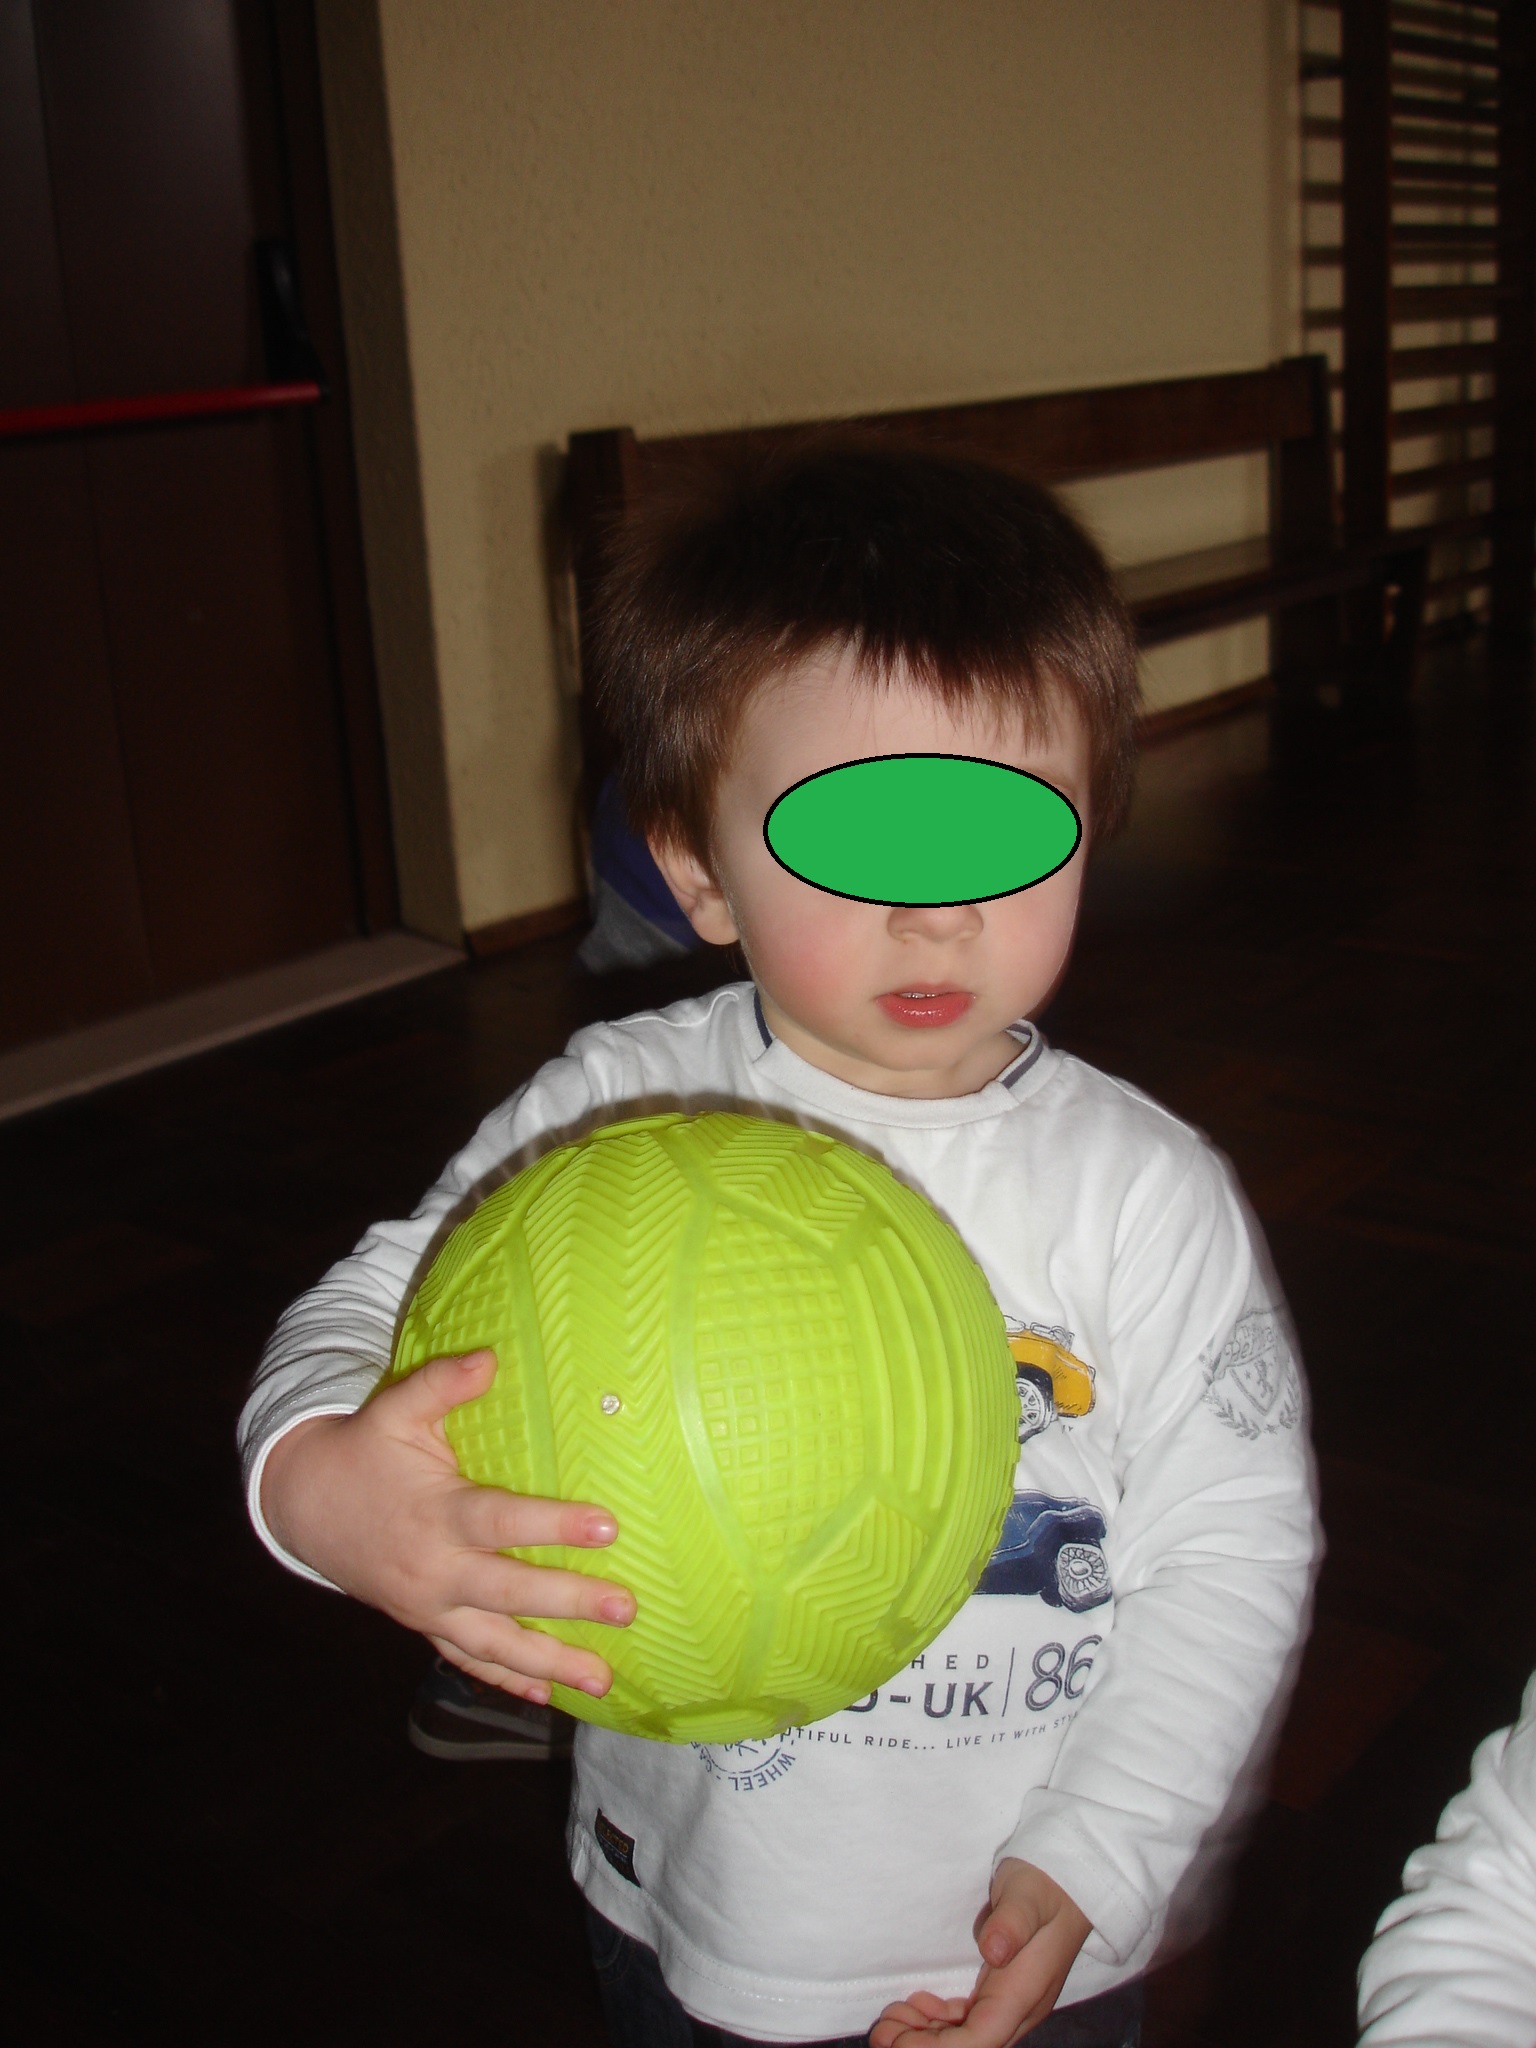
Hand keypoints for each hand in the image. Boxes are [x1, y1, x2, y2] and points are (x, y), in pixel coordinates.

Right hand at [259, 1347, 635, 1701]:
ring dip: (550, 1663)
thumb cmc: (363, 1451)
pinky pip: (467, 1658)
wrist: (304, 1505)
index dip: (554, 1525)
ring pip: (493, 1644)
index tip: (607, 1527)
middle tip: (626, 1608)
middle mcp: (434, 1570)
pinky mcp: (423, 1623)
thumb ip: (440, 1383)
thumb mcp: (395, 1409)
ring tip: (604, 1679)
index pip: (501, 1523)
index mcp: (435, 1514)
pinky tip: (546, 1695)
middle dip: (569, 1603)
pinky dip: (505, 1680)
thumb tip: (489, 1357)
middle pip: (508, 1593)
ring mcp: (427, 1606)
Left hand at [869, 1859, 1090, 2047]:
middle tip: (881, 2030)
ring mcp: (1010, 2002)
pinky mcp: (1001, 1992)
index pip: (981, 2040)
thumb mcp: (1028, 1894)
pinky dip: (937, 2022)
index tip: (900, 2040)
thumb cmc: (1047, 1883)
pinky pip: (968, 2021)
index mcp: (1025, 1993)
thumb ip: (1013, 1922)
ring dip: (926, 2036)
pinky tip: (915, 2007)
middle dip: (924, 2047)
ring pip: (966, 2038)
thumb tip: (994, 1952)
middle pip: (970, 2047)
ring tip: (888, 2021)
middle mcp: (1018, 2009)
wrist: (1070, 1881)